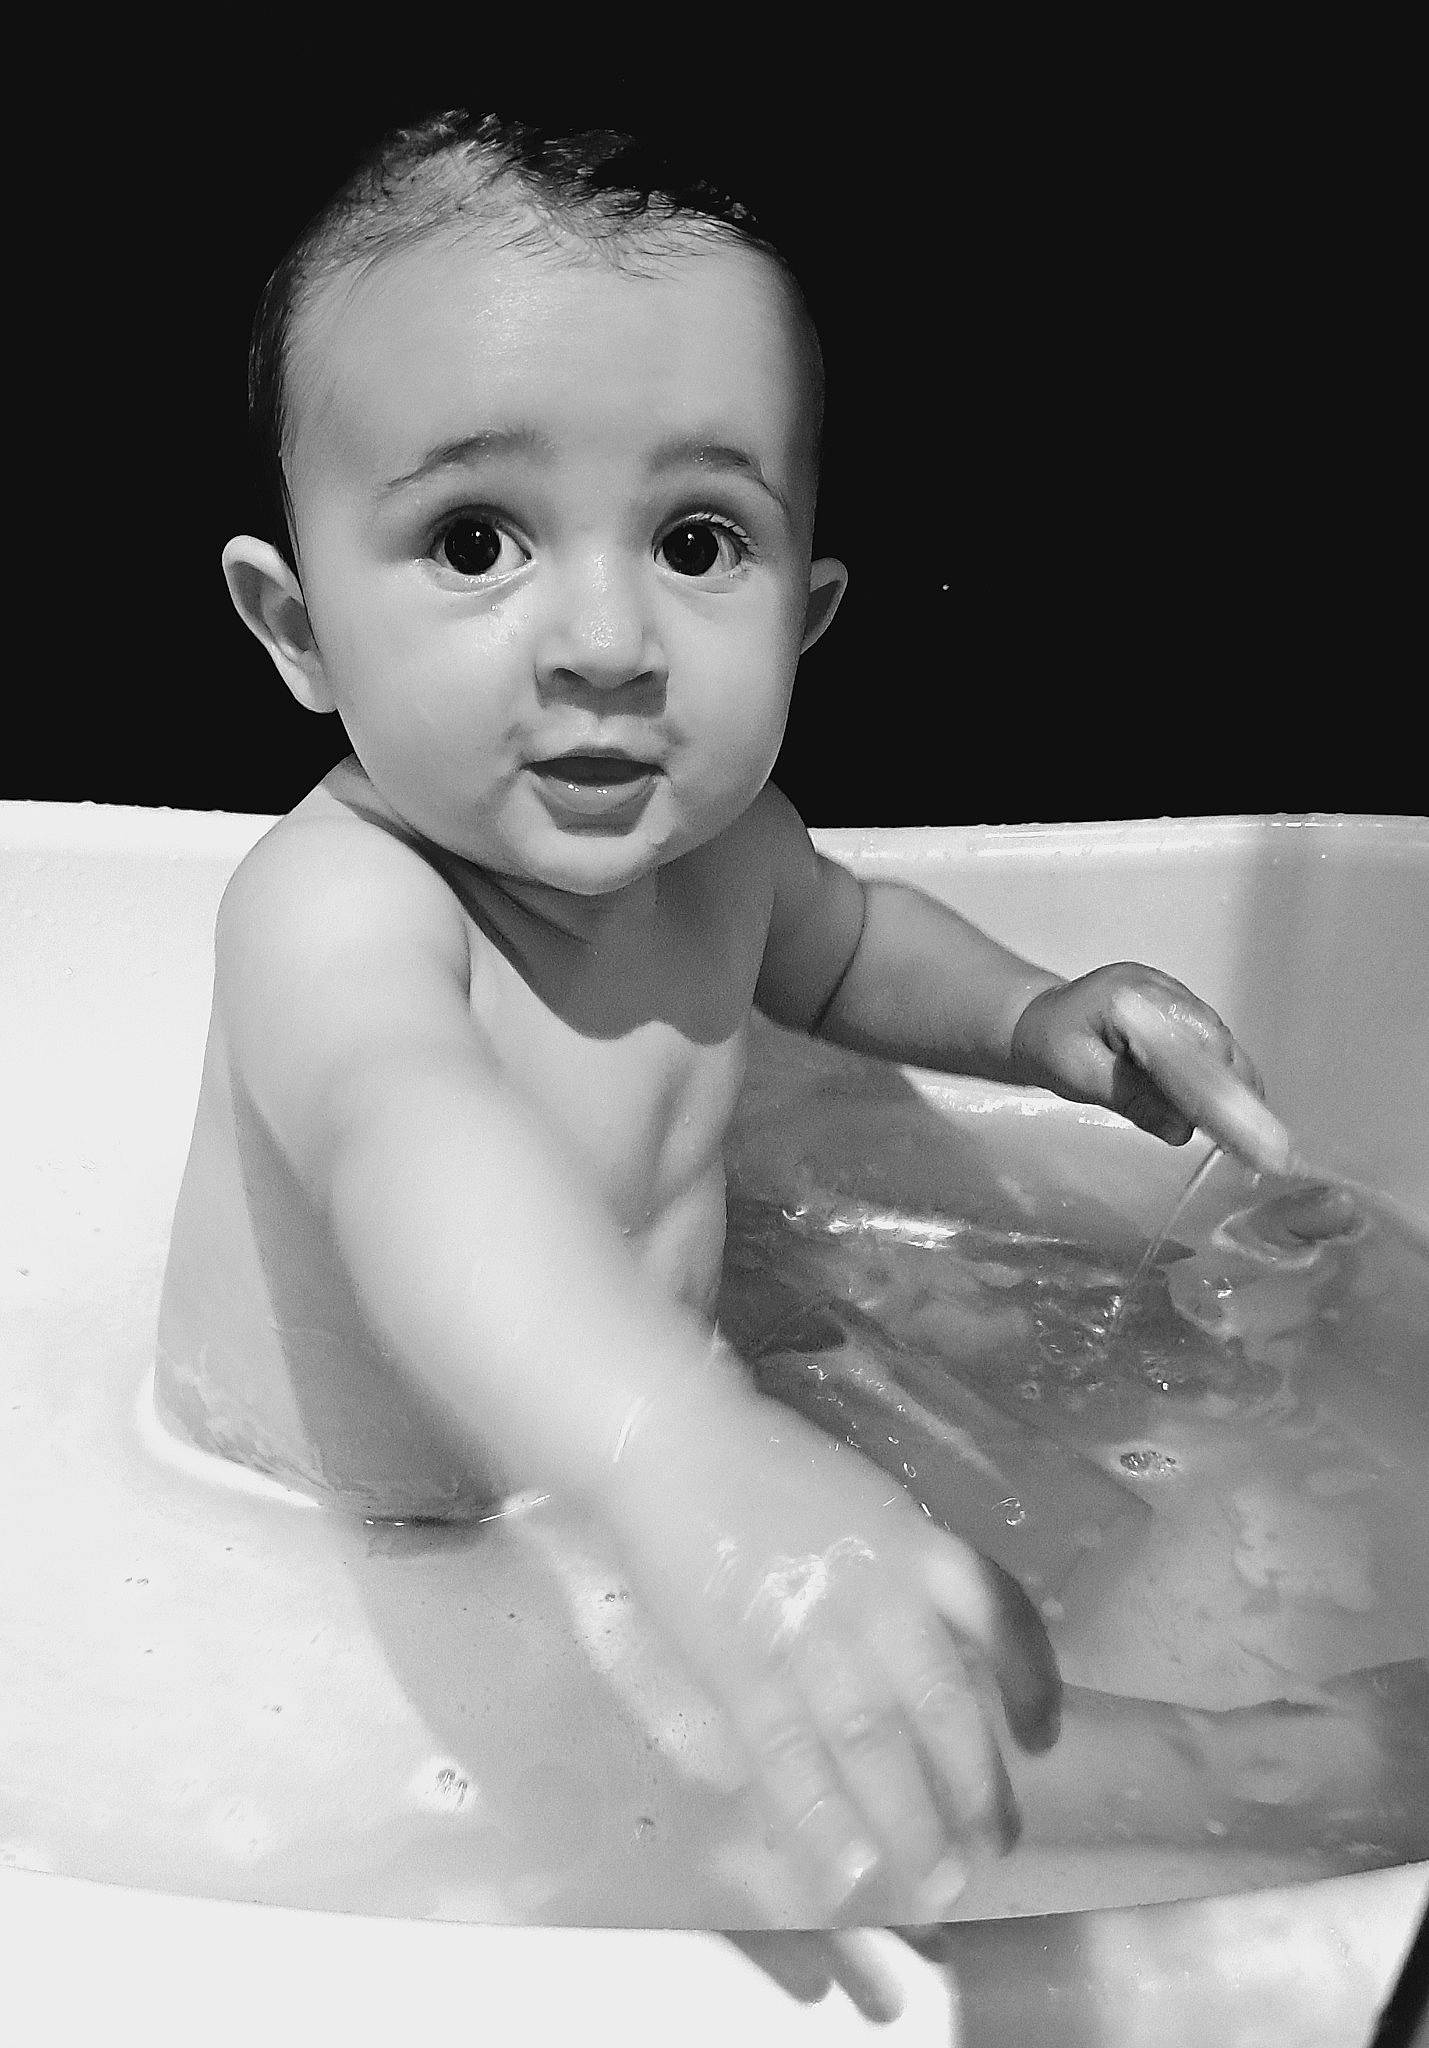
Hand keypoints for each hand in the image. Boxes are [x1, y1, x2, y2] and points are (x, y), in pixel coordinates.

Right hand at [598, 1385, 1060, 1922]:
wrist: (673, 1444)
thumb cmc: (764, 1471)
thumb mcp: (866, 1505)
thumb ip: (908, 1573)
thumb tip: (944, 1656)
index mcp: (912, 1545)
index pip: (1000, 1619)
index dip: (1031, 1683)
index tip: (1043, 1739)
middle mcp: (877, 1592)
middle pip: (944, 1704)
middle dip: (976, 1785)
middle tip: (994, 1848)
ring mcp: (811, 1632)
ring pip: (875, 1745)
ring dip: (911, 1821)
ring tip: (940, 1881)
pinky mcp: (744, 1665)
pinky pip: (792, 1756)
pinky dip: (824, 1818)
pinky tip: (851, 1868)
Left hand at [1011, 965, 1292, 1174]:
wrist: (1033, 1021)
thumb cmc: (1049, 1045)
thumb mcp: (1077, 1075)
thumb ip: (1129, 1097)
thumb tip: (1182, 1130)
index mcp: (1137, 993)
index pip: (1198, 1032)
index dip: (1222, 1078)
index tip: (1240, 1120)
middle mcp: (1163, 989)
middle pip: (1216, 1037)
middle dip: (1236, 1086)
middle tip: (1255, 1139)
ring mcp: (1172, 998)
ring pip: (1217, 1043)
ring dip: (1232, 1085)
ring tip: (1249, 1135)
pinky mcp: (1174, 1014)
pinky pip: (1204, 1046)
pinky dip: (1217, 1079)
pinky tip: (1227, 1115)